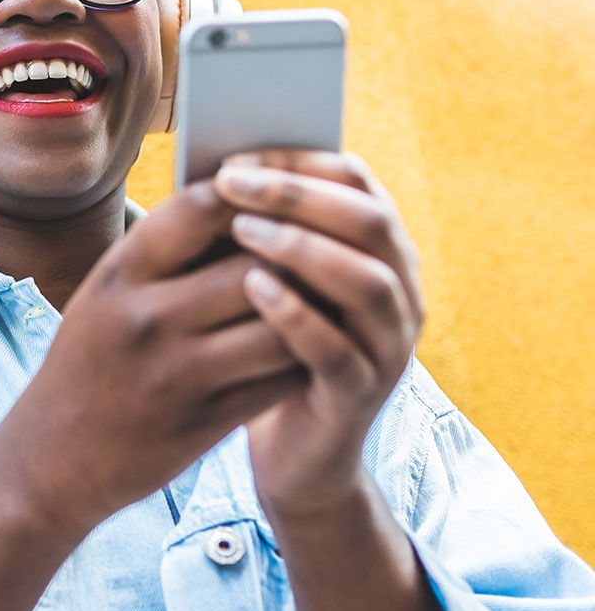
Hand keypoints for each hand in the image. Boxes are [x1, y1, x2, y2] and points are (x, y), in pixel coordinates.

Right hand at [1, 181, 306, 532]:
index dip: (249, 193)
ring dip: (313, 313)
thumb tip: (247, 205)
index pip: (201, 208)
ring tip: (326, 301)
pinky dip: (304, 361)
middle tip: (324, 250)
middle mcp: (146, 319)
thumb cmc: (88, 361)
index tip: (273, 196)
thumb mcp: (105, 295)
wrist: (52, 456)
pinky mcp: (204, 422)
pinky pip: (280, 380)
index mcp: (118, 275)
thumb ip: (165, 254)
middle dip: (297, 256)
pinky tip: (309, 350)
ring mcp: (177, 374)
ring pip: (282, 326)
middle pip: (256, 265)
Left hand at [214, 150, 424, 519]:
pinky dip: (298, 314)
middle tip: (233, 180)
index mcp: (379, 253)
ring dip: (303, 247)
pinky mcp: (360, 395)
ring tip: (242, 228)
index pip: (359, 184)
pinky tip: (252, 289)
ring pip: (369, 283)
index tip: (239, 152)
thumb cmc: (265, 352)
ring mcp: (387, 347)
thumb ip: (258, 236)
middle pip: (371, 222)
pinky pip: (341, 350)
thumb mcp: (264, 285)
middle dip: (299, 194)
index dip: (302, 162)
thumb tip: (210, 166)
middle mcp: (399, 293)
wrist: (291, 458)